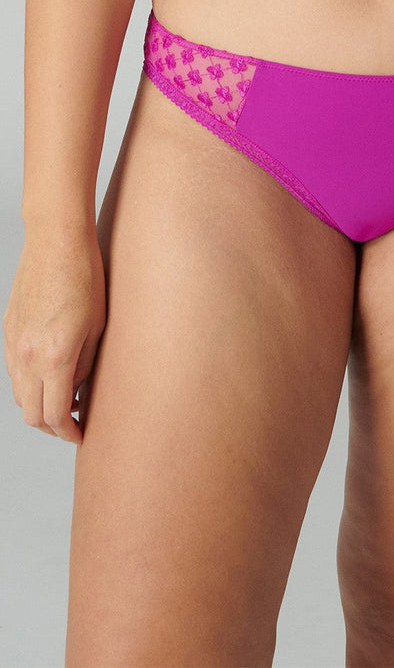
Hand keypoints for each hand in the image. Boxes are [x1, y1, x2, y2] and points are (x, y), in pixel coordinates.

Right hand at [3, 224, 106, 442]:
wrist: (56, 242)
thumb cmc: (87, 278)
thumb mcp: (98, 326)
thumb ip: (86, 365)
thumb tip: (80, 392)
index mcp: (54, 356)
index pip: (56, 415)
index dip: (69, 432)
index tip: (82, 436)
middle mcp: (27, 355)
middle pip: (32, 413)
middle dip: (53, 426)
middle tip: (76, 424)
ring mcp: (13, 343)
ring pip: (19, 395)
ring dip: (39, 406)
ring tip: (66, 400)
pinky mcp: (8, 331)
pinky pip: (14, 372)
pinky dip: (29, 384)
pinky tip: (51, 375)